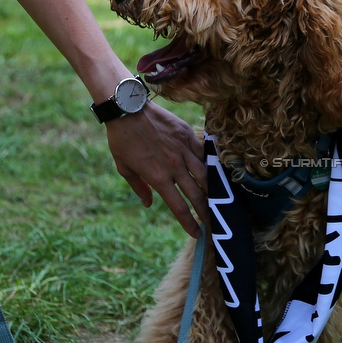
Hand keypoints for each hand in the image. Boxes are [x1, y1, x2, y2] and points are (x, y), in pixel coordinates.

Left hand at [104, 103, 207, 237]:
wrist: (127, 108)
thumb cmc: (122, 139)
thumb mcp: (123, 167)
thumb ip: (138, 187)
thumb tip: (149, 203)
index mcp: (158, 178)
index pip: (179, 207)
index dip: (189, 223)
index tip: (197, 234)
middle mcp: (174, 167)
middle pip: (197, 195)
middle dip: (207, 212)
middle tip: (214, 223)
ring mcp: (183, 150)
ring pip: (206, 175)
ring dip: (214, 191)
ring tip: (219, 201)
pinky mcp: (188, 135)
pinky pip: (203, 153)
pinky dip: (209, 164)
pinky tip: (214, 172)